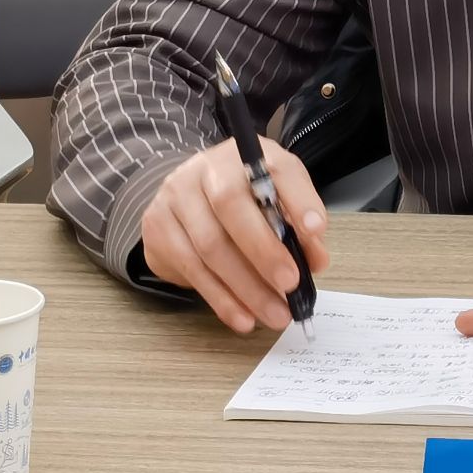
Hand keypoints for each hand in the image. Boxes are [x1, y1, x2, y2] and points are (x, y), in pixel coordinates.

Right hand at [140, 139, 329, 333]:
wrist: (187, 192)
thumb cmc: (242, 194)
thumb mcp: (277, 193)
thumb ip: (299, 221)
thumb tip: (315, 260)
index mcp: (245, 154)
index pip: (275, 170)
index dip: (298, 200)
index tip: (315, 230)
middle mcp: (205, 169)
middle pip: (231, 208)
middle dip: (265, 251)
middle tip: (290, 285)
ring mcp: (174, 198)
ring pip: (209, 247)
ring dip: (246, 288)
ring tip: (274, 314)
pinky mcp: (157, 229)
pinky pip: (190, 271)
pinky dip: (221, 299)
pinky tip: (243, 317)